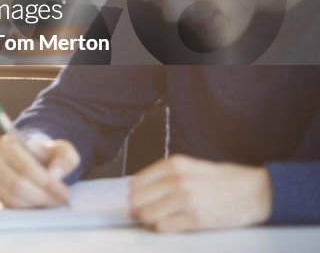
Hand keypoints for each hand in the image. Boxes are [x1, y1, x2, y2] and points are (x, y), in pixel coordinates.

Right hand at [0, 133, 79, 206]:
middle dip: (41, 195)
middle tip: (59, 199)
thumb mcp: (62, 151)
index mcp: (7, 144)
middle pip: (15, 184)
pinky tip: (40, 205)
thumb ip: (64, 158)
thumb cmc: (47, 157)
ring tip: (52, 202)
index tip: (62, 190)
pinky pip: (9, 209)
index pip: (24, 166)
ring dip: (36, 204)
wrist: (38, 165)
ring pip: (12, 199)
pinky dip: (27, 210)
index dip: (45, 181)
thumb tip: (54, 173)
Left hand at [129, 155, 271, 231]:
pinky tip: (170, 223)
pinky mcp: (196, 219)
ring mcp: (186, 200)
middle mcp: (177, 181)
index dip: (134, 193)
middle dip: (138, 207)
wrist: (258, 192)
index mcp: (175, 165)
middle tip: (141, 212)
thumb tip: (142, 187)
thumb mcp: (194, 167)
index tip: (134, 198)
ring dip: (148, 219)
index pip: (137, 181)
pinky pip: (164, 226)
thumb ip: (169, 174)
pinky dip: (162, 227)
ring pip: (148, 214)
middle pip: (139, 199)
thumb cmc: (228, 179)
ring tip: (156, 218)